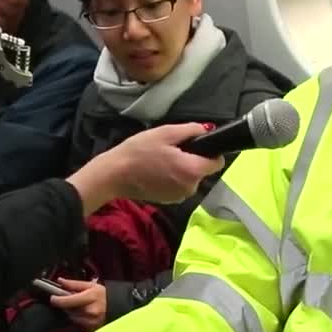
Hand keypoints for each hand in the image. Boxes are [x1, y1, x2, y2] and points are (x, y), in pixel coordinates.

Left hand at [49, 278, 107, 331]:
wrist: (117, 307)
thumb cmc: (103, 295)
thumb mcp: (90, 285)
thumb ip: (74, 284)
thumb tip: (60, 281)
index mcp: (90, 297)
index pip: (67, 301)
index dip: (57, 300)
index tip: (52, 298)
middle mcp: (90, 310)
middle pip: (68, 309)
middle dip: (65, 305)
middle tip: (69, 300)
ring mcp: (90, 321)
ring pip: (71, 317)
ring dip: (70, 312)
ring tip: (78, 306)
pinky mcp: (90, 328)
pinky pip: (77, 323)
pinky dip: (76, 318)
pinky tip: (82, 313)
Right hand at [67, 122, 224, 209]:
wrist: (114, 175)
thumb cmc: (138, 151)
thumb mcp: (165, 133)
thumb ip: (191, 130)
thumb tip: (208, 130)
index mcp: (192, 170)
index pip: (217, 163)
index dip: (211, 152)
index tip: (197, 146)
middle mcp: (191, 187)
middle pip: (203, 170)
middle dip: (192, 159)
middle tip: (171, 150)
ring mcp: (180, 197)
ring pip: (191, 178)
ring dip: (183, 169)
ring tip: (162, 160)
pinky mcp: (170, 201)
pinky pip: (180, 186)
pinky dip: (174, 178)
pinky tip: (157, 171)